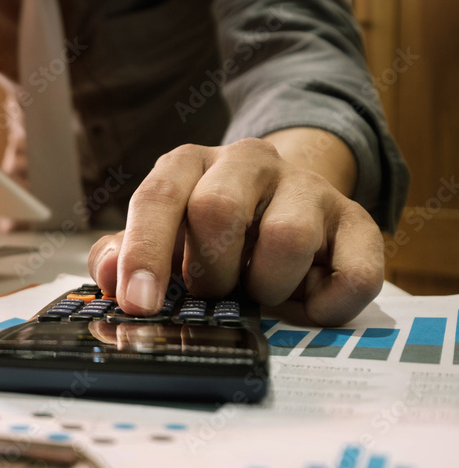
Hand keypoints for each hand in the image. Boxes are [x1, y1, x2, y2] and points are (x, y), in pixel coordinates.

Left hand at [87, 138, 383, 325]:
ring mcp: (306, 187)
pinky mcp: (356, 220)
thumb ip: (123, 254)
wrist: (283, 202)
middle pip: (219, 209)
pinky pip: (355, 272)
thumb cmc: (205, 231)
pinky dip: (327, 305)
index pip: (159, 198)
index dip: (144, 254)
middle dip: (208, 271)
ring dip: (266, 286)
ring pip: (288, 237)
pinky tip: (307, 305)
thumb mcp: (159, 236)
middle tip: (212, 293)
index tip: (138, 304)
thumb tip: (110, 275)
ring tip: (259, 293)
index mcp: (189, 164)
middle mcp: (247, 162)